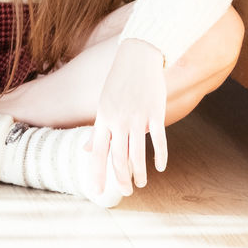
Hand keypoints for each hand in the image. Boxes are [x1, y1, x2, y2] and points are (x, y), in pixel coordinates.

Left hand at [86, 38, 167, 196]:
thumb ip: (99, 129)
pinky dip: (160, 156)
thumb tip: (87, 150)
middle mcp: (118, 119)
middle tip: (126, 191)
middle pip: (118, 157)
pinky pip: (158, 139)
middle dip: (121, 178)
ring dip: (139, 173)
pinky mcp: (155, 112)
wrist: (137, 56)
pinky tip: (160, 168)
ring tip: (141, 184)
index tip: (96, 191)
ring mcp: (137, 116)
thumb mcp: (104, 104)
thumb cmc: (119, 82)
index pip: (98, 152)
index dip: (97, 173)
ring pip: (137, 153)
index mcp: (103, 118)